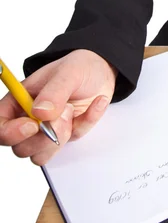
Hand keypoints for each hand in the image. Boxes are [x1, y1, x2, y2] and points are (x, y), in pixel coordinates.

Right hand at [0, 49, 116, 164]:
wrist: (102, 71)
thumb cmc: (78, 67)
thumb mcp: (69, 72)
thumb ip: (54, 91)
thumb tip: (39, 113)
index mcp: (19, 101)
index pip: (1, 126)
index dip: (10, 132)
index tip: (32, 125)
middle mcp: (29, 120)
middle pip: (20, 148)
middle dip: (43, 136)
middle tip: (64, 113)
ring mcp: (46, 131)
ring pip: (41, 155)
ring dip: (61, 134)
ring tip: (73, 108)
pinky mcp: (66, 136)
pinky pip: (72, 142)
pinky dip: (86, 123)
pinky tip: (96, 104)